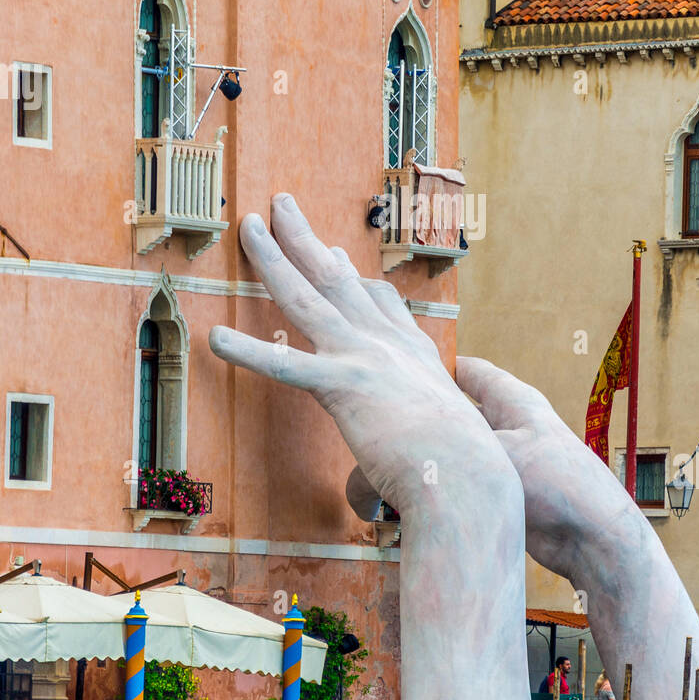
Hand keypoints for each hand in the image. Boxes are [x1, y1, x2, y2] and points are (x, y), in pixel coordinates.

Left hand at [209, 197, 545, 699]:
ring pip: (308, 297)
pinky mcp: (348, 388)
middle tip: (282, 205)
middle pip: (340, 283)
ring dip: (275, 257)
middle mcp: (389, 350)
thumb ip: (396, 472)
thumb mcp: (433, 470)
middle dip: (308, 242)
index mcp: (413, 366)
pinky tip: (215, 338)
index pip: (379, 314)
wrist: (482, 490)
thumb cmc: (472, 487)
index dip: (354, 285)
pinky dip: (251, 354)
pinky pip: (288, 368)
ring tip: (248, 223)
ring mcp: (366, 361)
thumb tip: (373, 495)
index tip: (338, 260)